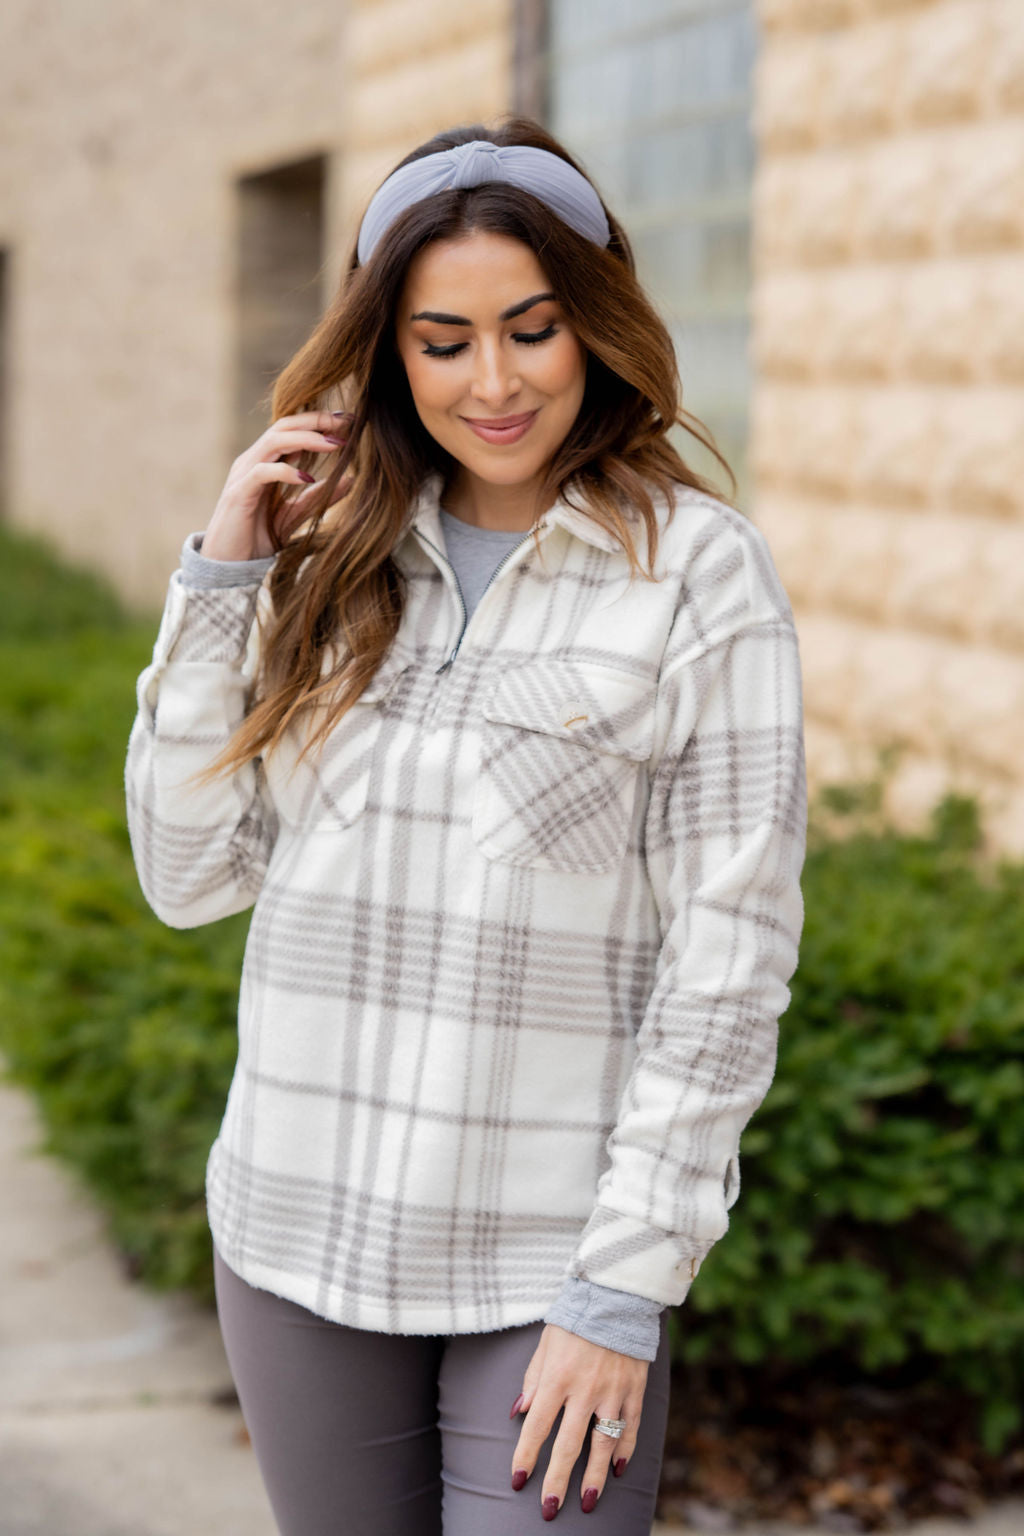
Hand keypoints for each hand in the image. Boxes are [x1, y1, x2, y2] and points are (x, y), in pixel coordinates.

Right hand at [201, 410, 353, 561]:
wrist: (229, 566)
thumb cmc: (257, 538)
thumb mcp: (295, 514)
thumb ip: (318, 497)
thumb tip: (351, 479)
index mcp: (265, 462)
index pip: (291, 430)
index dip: (318, 422)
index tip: (349, 421)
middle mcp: (253, 461)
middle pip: (284, 426)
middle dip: (316, 421)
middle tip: (345, 423)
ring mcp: (244, 475)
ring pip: (274, 441)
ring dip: (306, 439)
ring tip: (334, 445)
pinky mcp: (239, 493)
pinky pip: (263, 472)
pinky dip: (286, 471)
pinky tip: (307, 478)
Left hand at [510, 1323, 648, 1520]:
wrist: (616, 1295)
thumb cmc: (574, 1318)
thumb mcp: (545, 1343)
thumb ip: (533, 1379)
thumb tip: (520, 1413)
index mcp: (557, 1377)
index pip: (537, 1427)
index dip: (526, 1456)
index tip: (518, 1481)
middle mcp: (585, 1389)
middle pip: (568, 1445)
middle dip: (557, 1481)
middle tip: (549, 1509)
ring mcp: (613, 1392)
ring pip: (603, 1445)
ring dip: (594, 1478)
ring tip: (586, 1503)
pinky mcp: (634, 1390)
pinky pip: (630, 1428)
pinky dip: (625, 1451)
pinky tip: (619, 1471)